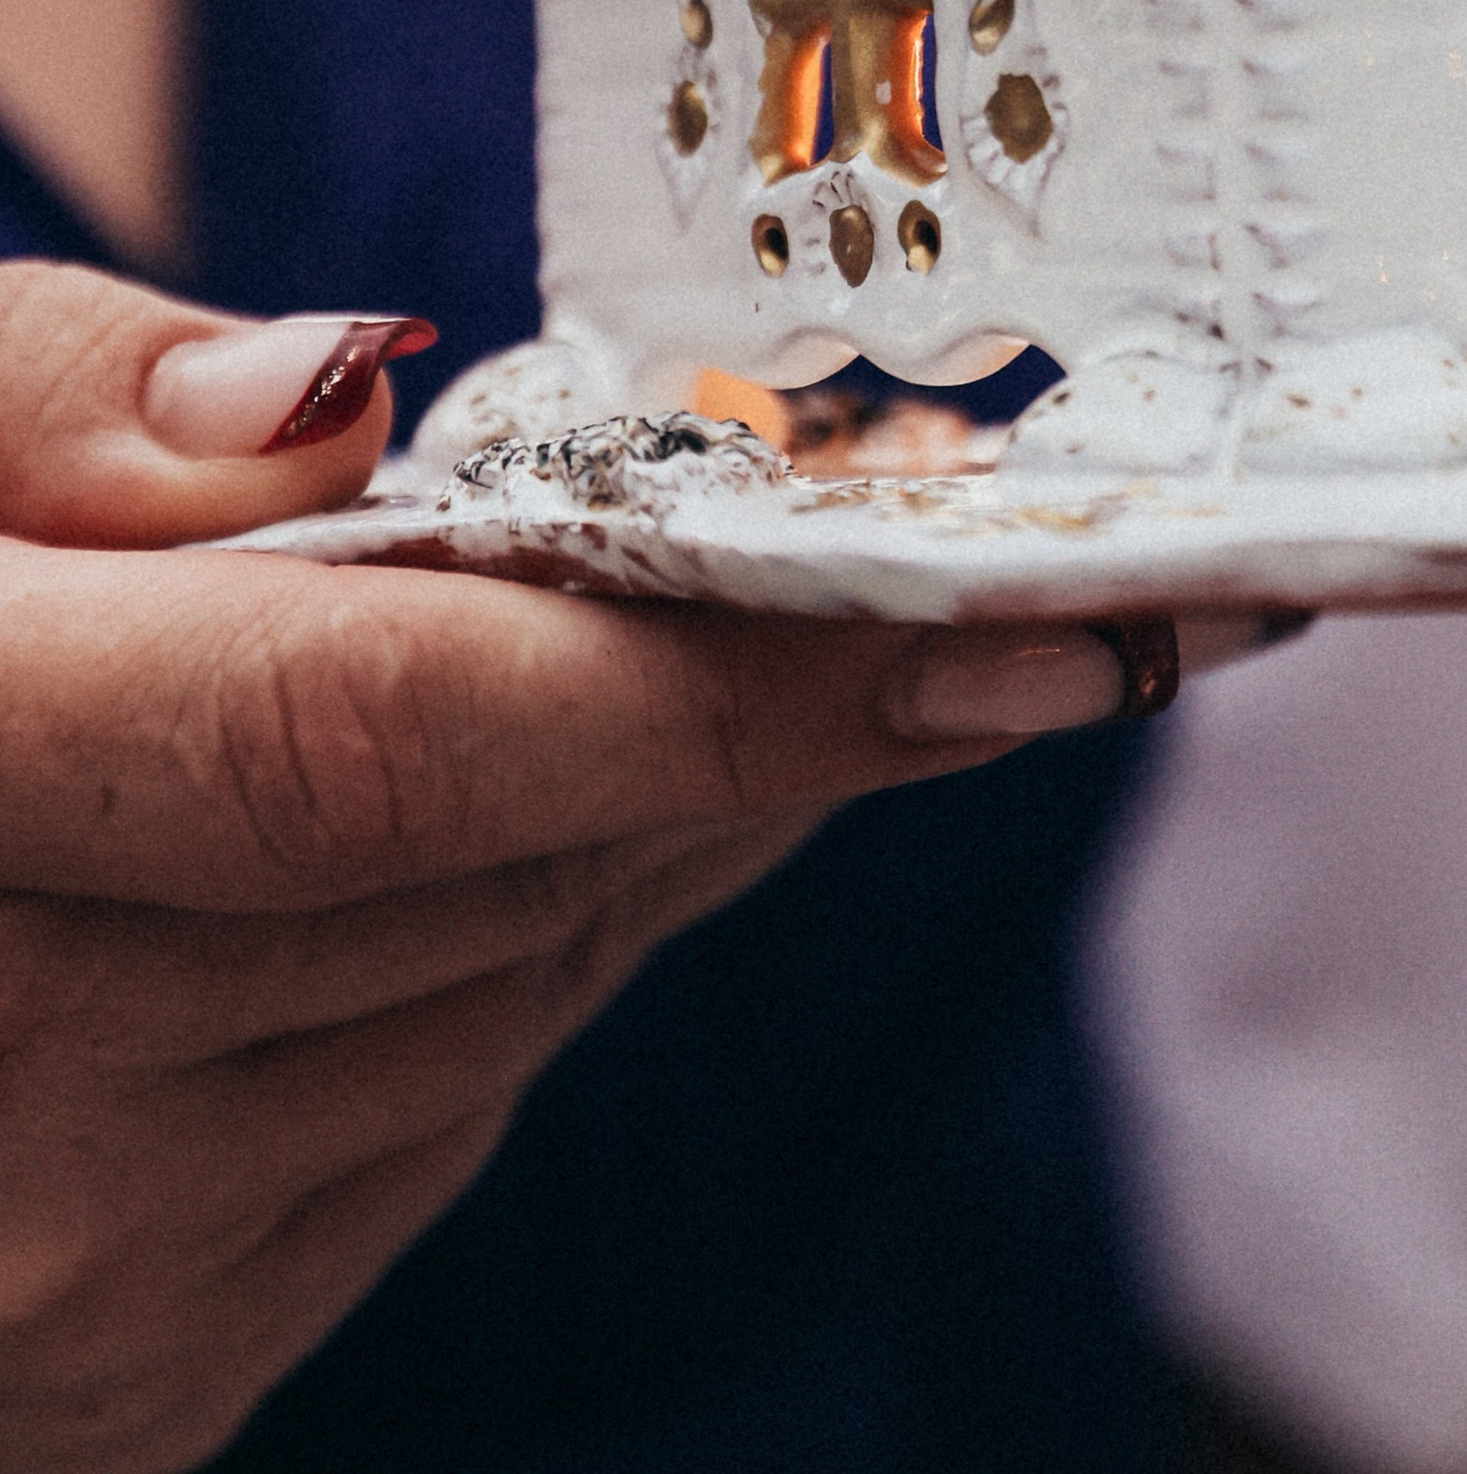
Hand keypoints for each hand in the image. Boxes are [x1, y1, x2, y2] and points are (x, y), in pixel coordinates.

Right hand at [0, 263, 1234, 1471]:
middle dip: (760, 713)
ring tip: (756, 655)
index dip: (737, 673)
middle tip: (969, 568)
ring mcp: (64, 1297)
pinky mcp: (121, 1382)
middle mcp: (6, 1112)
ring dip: (658, 821)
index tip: (1048, 613)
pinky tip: (546, 823)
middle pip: (505, 867)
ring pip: (509, 1000)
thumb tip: (337, 405)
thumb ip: (46, 410)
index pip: (390, 740)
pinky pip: (428, 1128)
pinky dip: (526, 955)